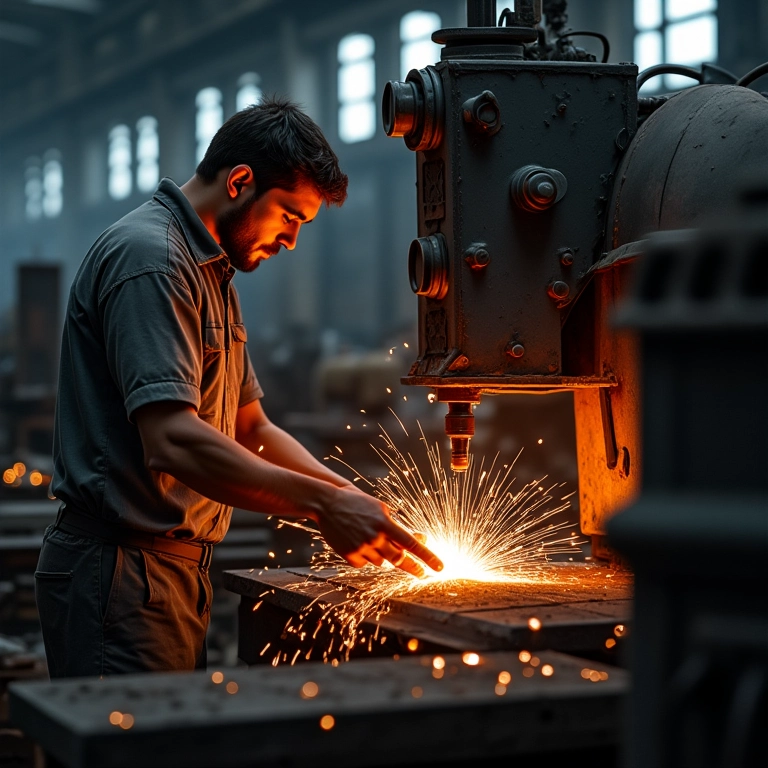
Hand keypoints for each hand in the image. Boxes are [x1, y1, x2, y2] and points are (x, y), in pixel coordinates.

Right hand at [318, 486, 442, 577]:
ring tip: (370, 538)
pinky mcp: (350, 555)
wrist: (327, 504)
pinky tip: (357, 541)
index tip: (440, 567)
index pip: (411, 544)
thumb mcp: (381, 510)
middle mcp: (375, 537)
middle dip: (412, 567)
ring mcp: (362, 548)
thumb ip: (397, 526)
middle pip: (399, 559)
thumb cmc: (358, 504)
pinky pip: (365, 563)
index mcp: (385, 523)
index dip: (428, 557)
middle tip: (421, 573)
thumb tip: (418, 539)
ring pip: (381, 562)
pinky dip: (366, 556)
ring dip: (383, 555)